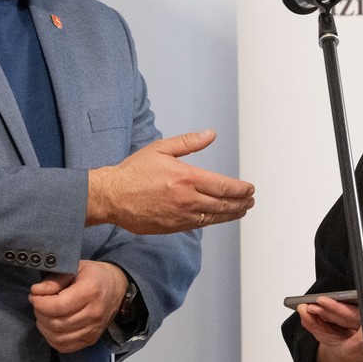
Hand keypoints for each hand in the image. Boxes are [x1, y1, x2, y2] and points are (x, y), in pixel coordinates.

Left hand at [29, 260, 127, 353]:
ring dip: (44, 327)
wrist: (118, 288)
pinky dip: (52, 338)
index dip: (40, 303)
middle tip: (38, 303)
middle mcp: (95, 313)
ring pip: (58, 337)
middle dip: (40, 313)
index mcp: (91, 291)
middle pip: (56, 323)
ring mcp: (94, 329)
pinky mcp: (91, 339)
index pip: (58, 306)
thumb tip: (36, 291)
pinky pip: (64, 347)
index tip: (34, 295)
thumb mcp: (75, 268)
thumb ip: (54, 280)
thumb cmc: (94, 275)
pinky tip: (51, 326)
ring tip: (44, 314)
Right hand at [86, 129, 254, 233]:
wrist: (111, 197)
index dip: (241, 189)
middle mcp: (187, 199)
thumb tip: (211, 134)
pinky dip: (213, 220)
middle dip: (241, 203)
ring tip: (242, 210)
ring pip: (215, 217)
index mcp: (187, 178)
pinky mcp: (173, 227)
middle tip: (251, 200)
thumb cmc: (134, 171)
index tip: (250, 188)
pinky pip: (200, 225)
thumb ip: (189, 142)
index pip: (224, 186)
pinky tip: (219, 216)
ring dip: (232, 214)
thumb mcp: (161, 148)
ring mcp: (181, 216)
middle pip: (224, 204)